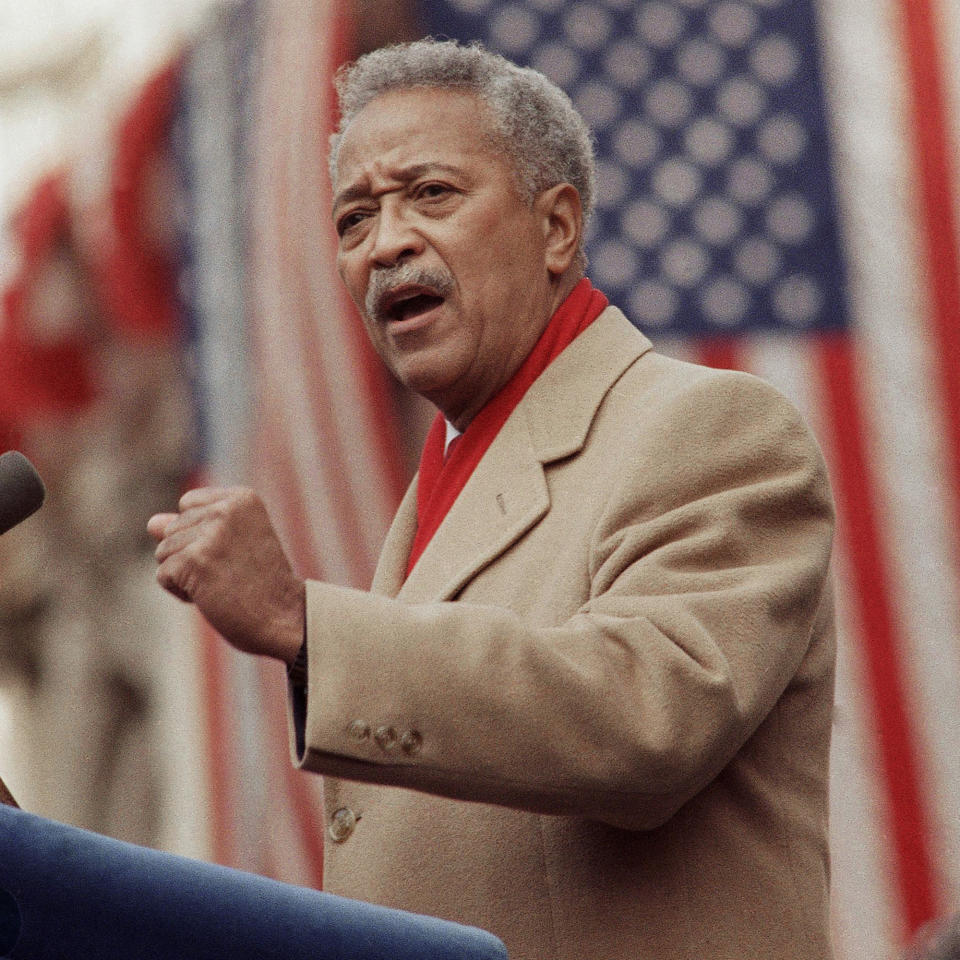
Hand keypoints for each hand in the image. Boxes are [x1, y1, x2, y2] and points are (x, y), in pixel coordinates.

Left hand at [147, 487, 304, 663]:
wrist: (285, 617)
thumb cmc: (261, 583)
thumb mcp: (231, 545)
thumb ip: (193, 527)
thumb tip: (152, 522)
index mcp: (241, 498)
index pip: (187, 504)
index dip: (200, 532)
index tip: (233, 552)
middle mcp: (226, 509)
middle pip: (171, 528)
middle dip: (190, 555)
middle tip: (231, 572)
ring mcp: (210, 534)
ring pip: (163, 551)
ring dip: (185, 575)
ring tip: (222, 584)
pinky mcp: (193, 561)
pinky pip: (163, 574)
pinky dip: (181, 593)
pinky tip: (211, 596)